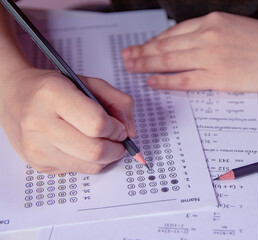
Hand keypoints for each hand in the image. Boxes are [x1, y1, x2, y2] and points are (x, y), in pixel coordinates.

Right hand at [0, 67, 135, 173]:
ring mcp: (37, 147)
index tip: (120, 127)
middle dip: (117, 148)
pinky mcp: (39, 164)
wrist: (14, 97)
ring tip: (106, 143)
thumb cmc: (52, 89)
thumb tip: (131, 131)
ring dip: (108, 157)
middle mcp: (40, 123)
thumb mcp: (88, 82)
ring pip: (90, 166)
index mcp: (53, 95)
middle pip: (95, 151)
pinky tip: (86, 147)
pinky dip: (92, 162)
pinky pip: (79, 170)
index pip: (97, 123)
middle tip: (118, 140)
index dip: (117, 128)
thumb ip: (118, 101)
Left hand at [121, 12, 257, 91]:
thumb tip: (189, 43)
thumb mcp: (234, 26)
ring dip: (147, 64)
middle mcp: (208, 36)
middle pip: (166, 45)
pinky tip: (152, 81)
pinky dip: (165, 81)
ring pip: (170, 60)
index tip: (142, 46)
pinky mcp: (218, 77)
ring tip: (131, 67)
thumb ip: (210, 33)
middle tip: (126, 57)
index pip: (174, 32)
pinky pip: (184, 79)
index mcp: (212, 21)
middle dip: (143, 51)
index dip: (155, 41)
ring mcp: (211, 57)